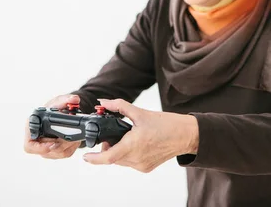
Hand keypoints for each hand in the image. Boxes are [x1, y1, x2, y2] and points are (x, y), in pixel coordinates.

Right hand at [23, 94, 82, 158]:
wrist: (60, 112)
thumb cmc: (54, 107)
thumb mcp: (59, 101)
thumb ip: (66, 99)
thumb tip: (75, 99)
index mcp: (32, 128)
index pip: (29, 145)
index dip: (40, 148)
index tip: (52, 143)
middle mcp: (37, 140)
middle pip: (46, 152)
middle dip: (61, 145)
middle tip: (71, 138)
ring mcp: (45, 147)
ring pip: (57, 154)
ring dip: (68, 146)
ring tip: (75, 136)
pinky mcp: (55, 151)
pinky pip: (64, 154)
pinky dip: (72, 147)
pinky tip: (76, 139)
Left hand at [83, 98, 198, 172]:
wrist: (185, 135)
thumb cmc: (166, 124)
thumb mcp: (140, 112)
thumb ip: (119, 106)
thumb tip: (103, 102)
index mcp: (134, 145)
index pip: (108, 157)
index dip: (94, 159)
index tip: (85, 157)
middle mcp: (136, 158)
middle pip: (113, 157)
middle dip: (108, 148)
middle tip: (111, 136)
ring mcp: (142, 165)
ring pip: (121, 161)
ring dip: (118, 151)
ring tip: (126, 138)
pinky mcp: (146, 168)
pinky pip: (131, 162)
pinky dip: (128, 154)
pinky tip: (137, 143)